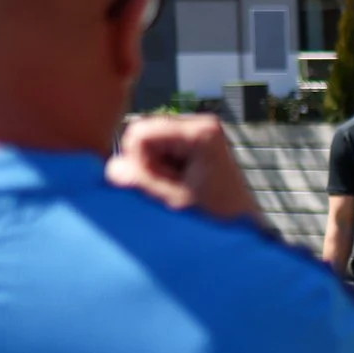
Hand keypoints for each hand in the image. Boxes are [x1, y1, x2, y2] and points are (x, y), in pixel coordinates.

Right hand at [108, 115, 259, 222]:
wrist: (242, 228)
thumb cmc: (219, 219)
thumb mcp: (177, 202)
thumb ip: (143, 184)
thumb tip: (111, 168)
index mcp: (201, 131)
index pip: (141, 131)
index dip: (137, 160)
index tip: (156, 186)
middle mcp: (200, 124)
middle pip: (143, 134)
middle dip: (146, 164)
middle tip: (169, 189)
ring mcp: (196, 132)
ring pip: (147, 144)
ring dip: (153, 170)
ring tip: (176, 190)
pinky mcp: (192, 143)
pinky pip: (158, 151)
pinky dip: (160, 170)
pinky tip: (178, 186)